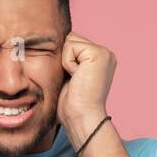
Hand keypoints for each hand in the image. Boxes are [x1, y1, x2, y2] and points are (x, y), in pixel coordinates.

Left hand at [57, 31, 114, 146]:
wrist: (81, 118)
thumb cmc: (72, 105)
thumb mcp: (69, 77)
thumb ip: (68, 60)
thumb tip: (51, 46)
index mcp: (99, 59)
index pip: (72, 43)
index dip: (64, 60)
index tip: (72, 80)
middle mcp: (105, 54)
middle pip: (71, 38)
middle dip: (65, 58)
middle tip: (73, 80)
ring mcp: (104, 53)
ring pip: (70, 41)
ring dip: (66, 61)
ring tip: (76, 79)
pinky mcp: (98, 54)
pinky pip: (70, 47)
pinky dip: (67, 64)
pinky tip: (77, 78)